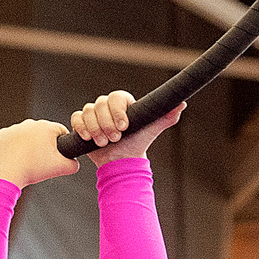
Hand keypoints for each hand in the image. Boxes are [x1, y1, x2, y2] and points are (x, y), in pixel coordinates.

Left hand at [0, 119, 80, 187]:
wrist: (4, 173)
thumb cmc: (31, 169)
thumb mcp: (60, 168)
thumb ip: (73, 165)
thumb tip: (74, 163)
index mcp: (46, 127)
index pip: (61, 131)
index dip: (62, 145)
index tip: (57, 156)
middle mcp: (30, 123)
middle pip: (43, 134)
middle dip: (45, 146)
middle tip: (42, 162)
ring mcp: (14, 128)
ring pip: (27, 137)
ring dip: (29, 147)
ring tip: (28, 162)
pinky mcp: (2, 135)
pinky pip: (12, 141)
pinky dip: (15, 149)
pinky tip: (16, 160)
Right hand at [69, 91, 185, 159]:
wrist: (122, 161)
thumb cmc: (138, 143)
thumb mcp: (153, 129)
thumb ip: (167, 116)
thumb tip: (182, 104)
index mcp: (123, 103)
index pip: (116, 97)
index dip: (117, 111)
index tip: (124, 126)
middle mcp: (107, 106)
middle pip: (99, 105)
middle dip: (107, 124)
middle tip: (115, 138)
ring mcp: (94, 114)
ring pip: (87, 112)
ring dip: (95, 129)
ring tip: (104, 142)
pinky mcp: (83, 123)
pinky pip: (76, 119)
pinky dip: (82, 128)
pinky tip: (89, 139)